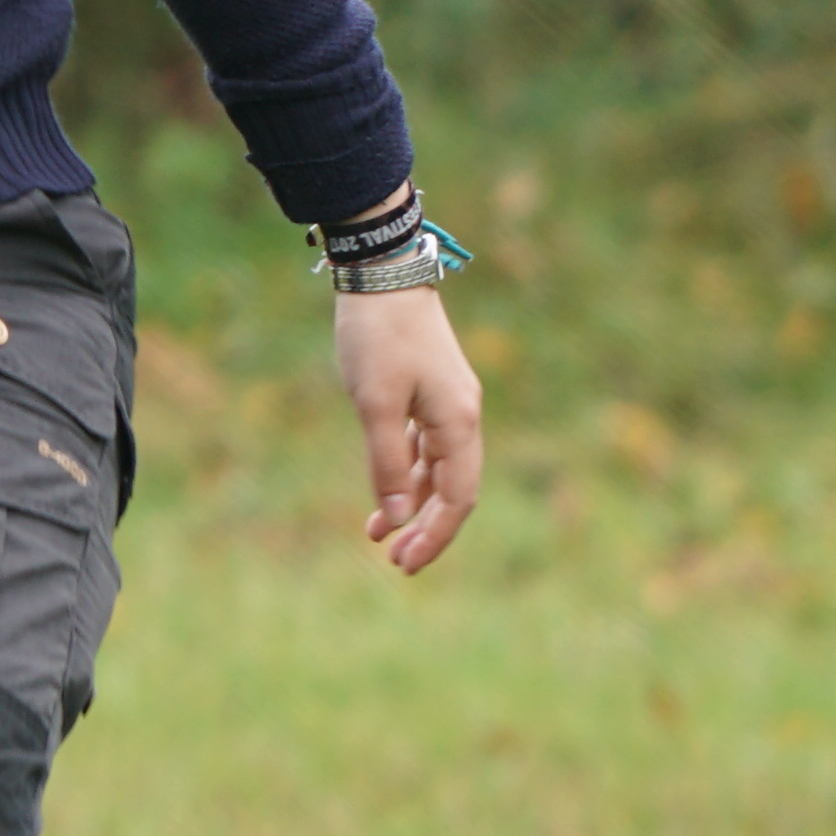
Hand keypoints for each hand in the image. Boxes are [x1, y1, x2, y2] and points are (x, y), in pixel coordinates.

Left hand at [337, 283, 483, 572]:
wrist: (383, 271)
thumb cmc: (378, 334)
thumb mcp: (374, 403)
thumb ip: (387, 463)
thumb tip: (398, 518)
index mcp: (458, 422)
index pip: (457, 498)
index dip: (435, 536)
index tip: (406, 564)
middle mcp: (462, 415)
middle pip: (452, 489)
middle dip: (425, 528)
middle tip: (394, 561)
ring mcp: (447, 402)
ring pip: (436, 468)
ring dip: (410, 502)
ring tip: (376, 534)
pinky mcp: (428, 389)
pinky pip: (423, 445)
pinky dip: (404, 471)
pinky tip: (384, 489)